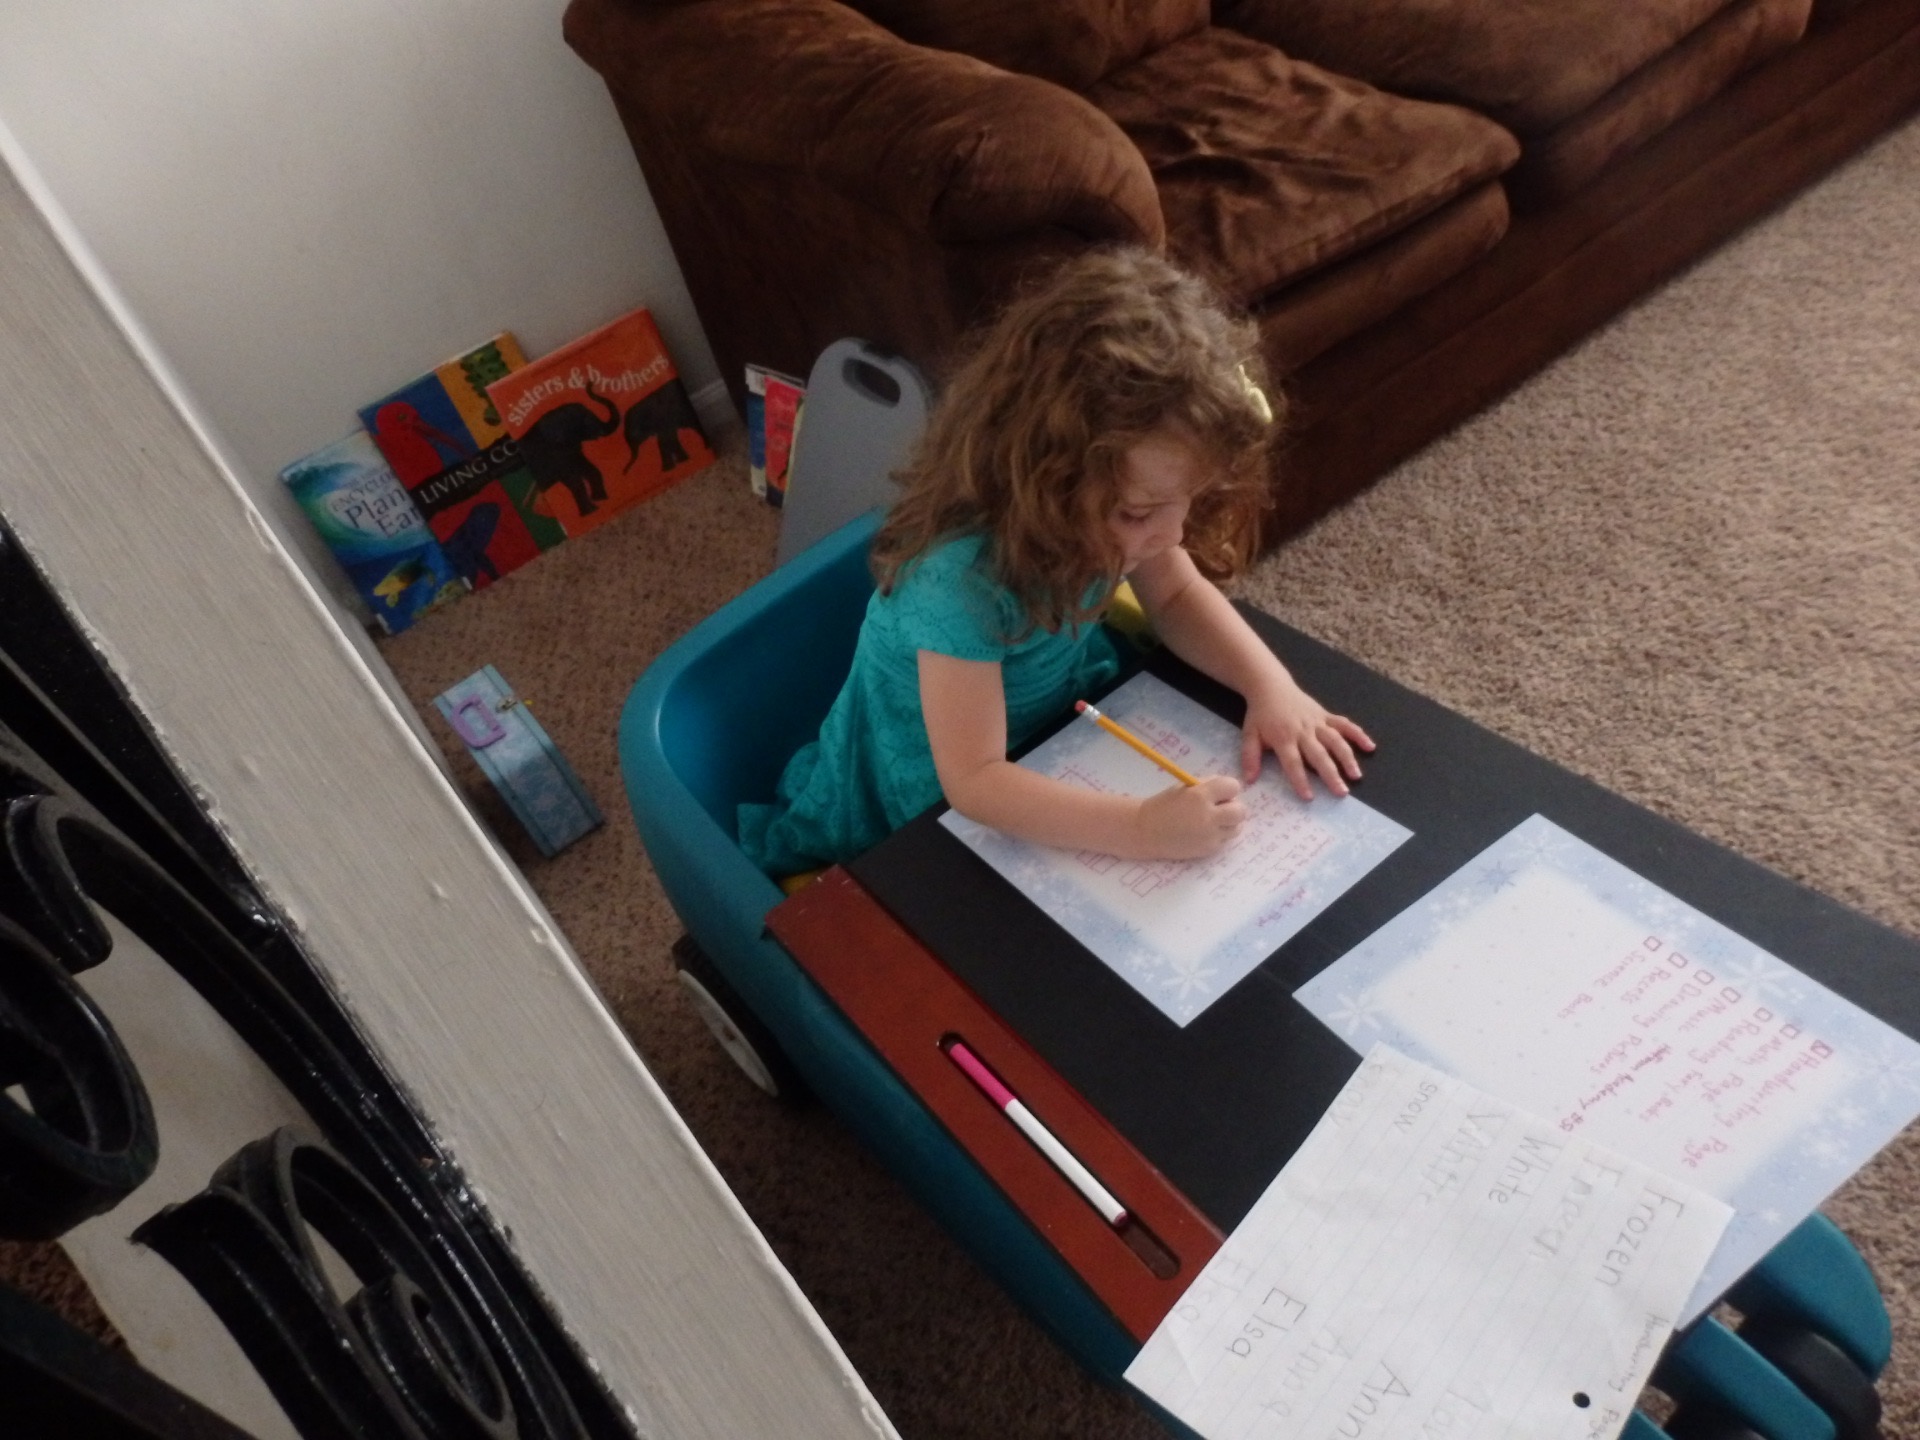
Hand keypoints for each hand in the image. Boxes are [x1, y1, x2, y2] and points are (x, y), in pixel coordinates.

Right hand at [1133, 775, 1245, 858]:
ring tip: (1214, 820)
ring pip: (1237, 827)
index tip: (1219, 792)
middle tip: (1220, 807)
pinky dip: (1220, 834)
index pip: (1233, 787)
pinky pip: (1226, 840)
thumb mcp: (1184, 787)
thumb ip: (1208, 785)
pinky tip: (1206, 831)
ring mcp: (1210, 835)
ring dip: (1229, 822)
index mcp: (1200, 795)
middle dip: (1233, 806)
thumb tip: (1230, 790)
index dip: (1227, 789)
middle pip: (1241, 810)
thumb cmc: (1164, 805)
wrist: (1146, 831)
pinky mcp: (1208, 849)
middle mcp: (1208, 816)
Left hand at [1240, 680, 1374, 799]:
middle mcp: (1303, 731)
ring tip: (1356, 775)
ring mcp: (1317, 722)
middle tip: (1341, 792)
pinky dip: (1358, 734)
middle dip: (1331, 774)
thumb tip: (1249, 780)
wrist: (1270, 686)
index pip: (1293, 763)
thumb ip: (1250, 757)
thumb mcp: (1249, 735)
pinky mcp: (1326, 715)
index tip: (1309, 797)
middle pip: (1319, 755)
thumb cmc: (1260, 715)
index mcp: (1283, 738)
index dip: (1300, 780)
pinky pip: (1344, 724)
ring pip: (1336, 740)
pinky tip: (1370, 746)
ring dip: (1347, 758)